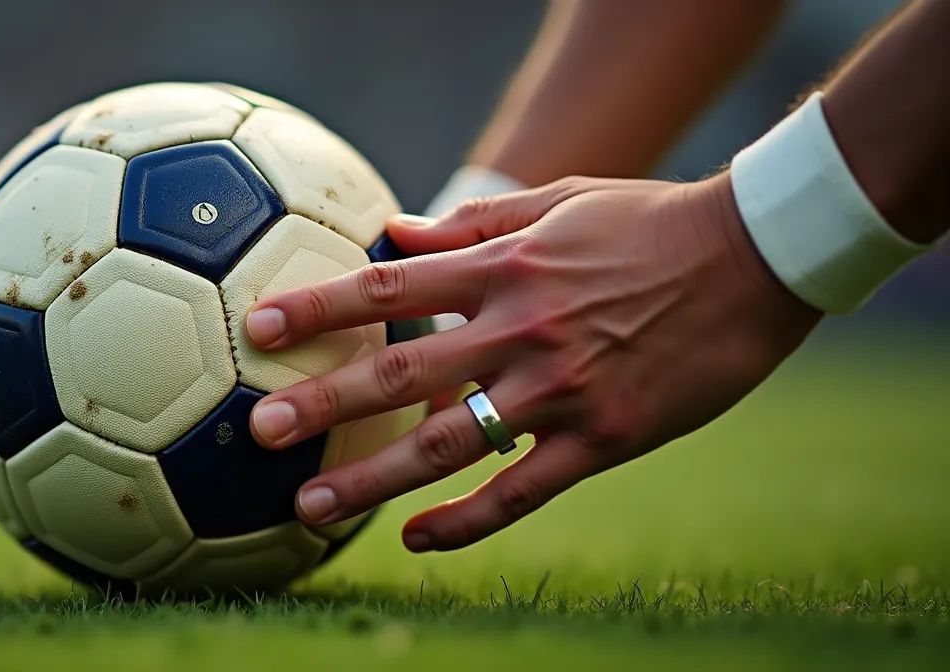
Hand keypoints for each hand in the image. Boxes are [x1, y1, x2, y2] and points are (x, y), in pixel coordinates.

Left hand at [243, 173, 821, 552]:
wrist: (754, 259)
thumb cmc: (648, 222)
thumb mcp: (559, 201)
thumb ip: (475, 221)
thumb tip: (396, 231)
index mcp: (505, 269)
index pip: (390, 288)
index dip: (319, 307)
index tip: (259, 328)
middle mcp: (521, 330)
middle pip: (401, 371)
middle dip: (324, 402)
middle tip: (258, 430)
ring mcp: (562, 390)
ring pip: (449, 443)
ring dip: (373, 478)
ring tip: (310, 505)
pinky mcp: (604, 438)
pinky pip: (522, 491)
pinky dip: (465, 520)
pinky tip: (414, 537)